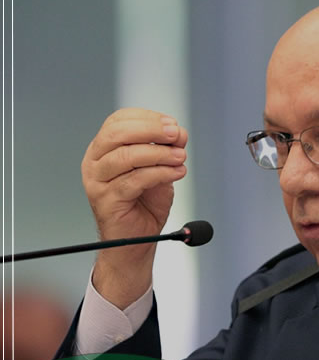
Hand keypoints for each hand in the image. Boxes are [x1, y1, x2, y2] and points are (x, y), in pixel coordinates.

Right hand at [82, 108, 187, 307]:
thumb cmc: (145, 204)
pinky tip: (177, 172)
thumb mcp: (159, 169)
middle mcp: (95, 161)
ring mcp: (97, 181)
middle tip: (177, 135)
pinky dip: (160, 173)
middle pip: (118, 134)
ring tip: (181, 157)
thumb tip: (179, 133)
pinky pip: (135, 180)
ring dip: (160, 154)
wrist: (137, 240)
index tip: (173, 124)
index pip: (119, 121)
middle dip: (151, 130)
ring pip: (127, 156)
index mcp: (104, 148)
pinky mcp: (106, 200)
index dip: (147, 118)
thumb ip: (166, 150)